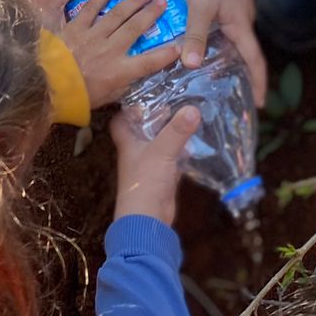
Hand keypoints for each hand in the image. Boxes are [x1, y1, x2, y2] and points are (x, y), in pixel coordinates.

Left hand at [61, 0, 177, 107]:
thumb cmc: (75, 99)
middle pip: (136, 28)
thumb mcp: (105, 99)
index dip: (166, 54)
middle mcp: (111, 50)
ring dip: (134, 1)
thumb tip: (132, 77)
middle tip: (163, 1)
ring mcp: (93, 36)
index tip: (179, 46)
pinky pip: (91, 9)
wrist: (45, 87)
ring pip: (118, 14)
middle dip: (152, 13)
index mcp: (120, 71)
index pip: (150, 62)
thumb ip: (121, 85)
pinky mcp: (76, 27)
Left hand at [112, 104, 200, 226]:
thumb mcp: (162, 151)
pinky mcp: (162, 178)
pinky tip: (195, 145)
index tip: (146, 95)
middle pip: (144, 130)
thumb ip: (177, 131)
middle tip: (176, 102)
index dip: (129, 109)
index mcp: (128, 143)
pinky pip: (172, 160)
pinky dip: (182, 153)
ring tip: (189, 118)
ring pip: (160, 144)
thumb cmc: (146, 181)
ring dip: (172, 134)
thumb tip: (193, 108)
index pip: (121, 120)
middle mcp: (136, 152)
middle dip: (157, 118)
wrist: (147, 219)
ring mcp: (149, 166)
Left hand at [181, 0, 266, 100]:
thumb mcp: (199, 7)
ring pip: (234, 35)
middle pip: (246, 50)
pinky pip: (226, 23)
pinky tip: (206, 39)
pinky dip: (220, 36)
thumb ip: (194, 35)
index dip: (258, 83)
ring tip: (219, 72)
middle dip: (243, 72)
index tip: (261, 105)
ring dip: (229, 53)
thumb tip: (191, 66)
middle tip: (235, 92)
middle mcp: (243, 17)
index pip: (255, 60)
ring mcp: (236, 5)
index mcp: (241, 24)